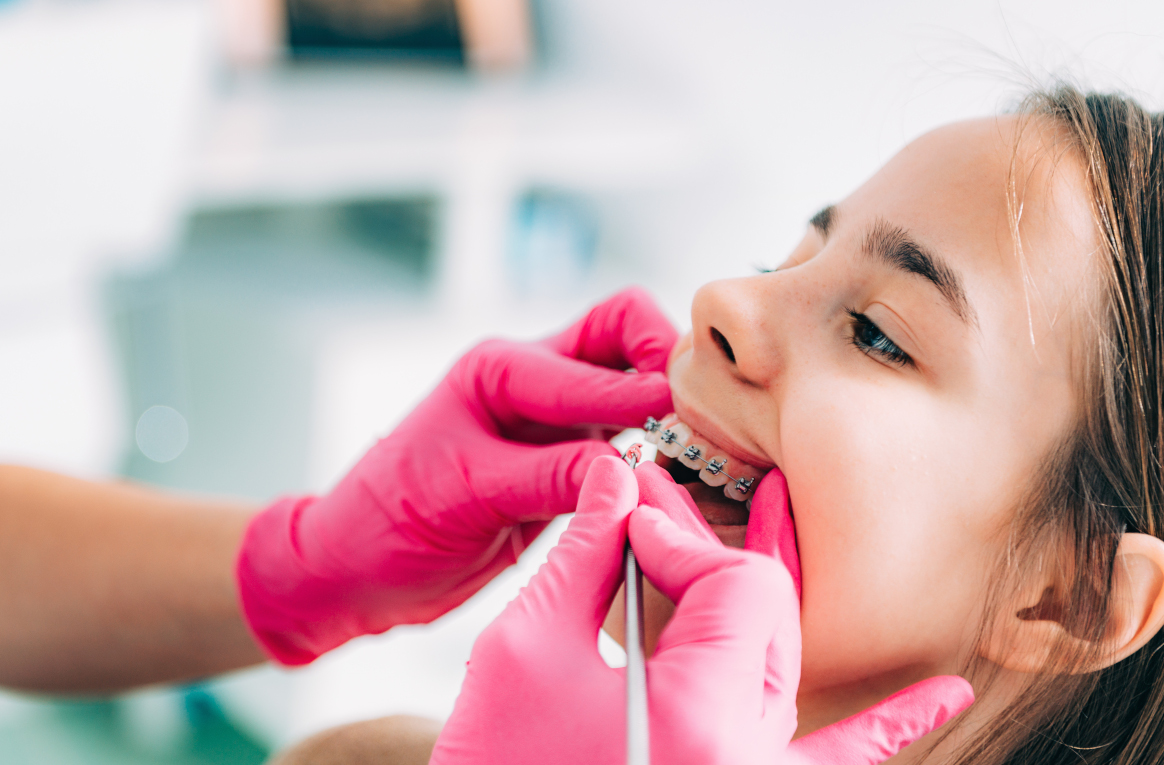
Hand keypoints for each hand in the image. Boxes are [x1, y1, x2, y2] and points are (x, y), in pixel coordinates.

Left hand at [235, 288, 677, 664]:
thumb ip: (550, 476)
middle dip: (668, 360)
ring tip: (699, 448)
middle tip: (699, 414)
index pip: (600, 355)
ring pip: (633, 383)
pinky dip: (656, 451)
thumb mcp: (467, 494)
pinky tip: (672, 479)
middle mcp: (532, 382)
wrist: (355, 570)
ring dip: (668, 406)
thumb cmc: (387, 523)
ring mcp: (552, 423)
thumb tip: (629, 467)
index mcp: (500, 369)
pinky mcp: (563, 464)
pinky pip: (625, 439)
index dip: (649, 388)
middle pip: (625, 331)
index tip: (685, 425)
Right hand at [430, 457, 972, 764]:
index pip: (738, 584)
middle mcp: (750, 759)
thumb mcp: (523, 654)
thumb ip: (581, 555)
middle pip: (768, 615)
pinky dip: (887, 727)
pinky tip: (942, 695)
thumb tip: (616, 480)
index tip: (624, 523)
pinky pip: (838, 760)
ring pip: (791, 664)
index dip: (679, 536)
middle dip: (704, 555)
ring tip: (773, 508)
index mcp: (701, 719)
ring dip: (772, 590)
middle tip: (650, 509)